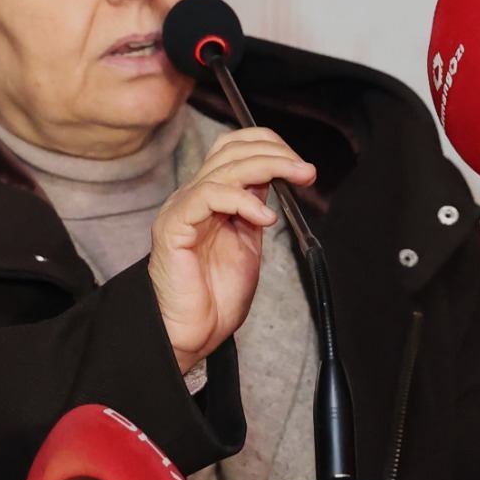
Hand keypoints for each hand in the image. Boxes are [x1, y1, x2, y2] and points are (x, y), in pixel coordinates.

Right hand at [148, 128, 316, 370]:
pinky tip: (265, 217)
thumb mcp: (247, 243)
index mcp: (210, 198)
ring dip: (267, 166)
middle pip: (231, 150)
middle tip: (305, 170)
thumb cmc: (215, 297)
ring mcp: (182, 208)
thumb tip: (275, 179)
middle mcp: (194, 196)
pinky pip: (207, 196)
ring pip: (224, 168)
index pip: (234, 149)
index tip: (300, 165)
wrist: (190, 333)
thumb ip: (255, 209)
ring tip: (295, 179)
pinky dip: (242, 200)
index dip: (268, 146)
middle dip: (275, 153)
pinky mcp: (174, 226)